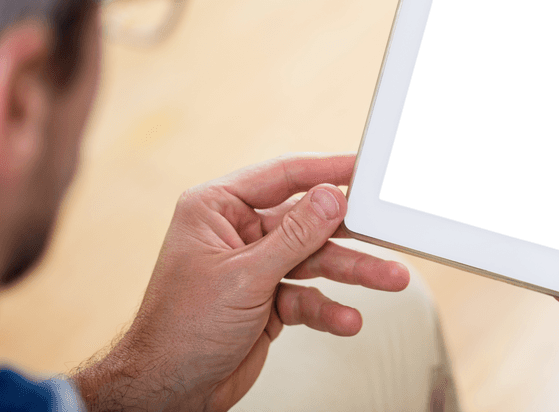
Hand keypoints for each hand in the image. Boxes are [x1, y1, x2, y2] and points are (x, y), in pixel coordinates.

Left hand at [73, 153, 409, 411]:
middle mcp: (236, 231)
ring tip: (389, 277)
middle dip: (348, 233)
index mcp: (217, 208)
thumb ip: (293, 236)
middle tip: (386, 230)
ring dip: (352, 271)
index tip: (362, 168)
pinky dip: (328, 308)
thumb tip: (330, 197)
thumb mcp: (244, 277)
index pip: (281, 177)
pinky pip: (308, 295)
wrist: (169, 392)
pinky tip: (347, 319)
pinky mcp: (267, 298)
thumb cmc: (180, 330)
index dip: (325, 170)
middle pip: (306, 221)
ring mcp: (253, 266)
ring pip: (314, 259)